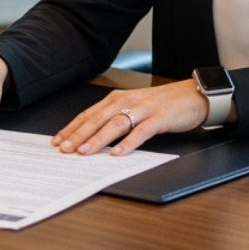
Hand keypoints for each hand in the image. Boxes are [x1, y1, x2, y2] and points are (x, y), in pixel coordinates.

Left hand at [51, 79, 212, 154]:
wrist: (191, 95)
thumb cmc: (161, 104)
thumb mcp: (134, 108)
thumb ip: (115, 118)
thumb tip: (92, 137)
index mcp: (117, 99)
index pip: (88, 114)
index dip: (71, 127)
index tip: (57, 140)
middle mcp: (127, 101)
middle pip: (97, 119)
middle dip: (78, 134)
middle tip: (64, 148)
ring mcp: (143, 109)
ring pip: (115, 125)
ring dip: (98, 139)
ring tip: (84, 151)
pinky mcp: (159, 118)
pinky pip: (140, 132)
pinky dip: (127, 143)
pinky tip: (117, 154)